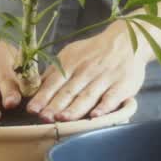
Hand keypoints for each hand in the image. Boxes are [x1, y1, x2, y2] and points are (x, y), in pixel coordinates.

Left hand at [27, 23, 148, 122]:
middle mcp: (87, 71)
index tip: (32, 109)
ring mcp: (105, 79)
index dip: (43, 96)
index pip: (54, 82)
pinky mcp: (122, 85)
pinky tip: (95, 116)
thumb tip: (34, 87)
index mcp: (71, 63)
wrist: (128, 40)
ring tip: (63, 119)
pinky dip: (104, 107)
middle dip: (55, 105)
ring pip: (87, 96)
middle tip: (44, 118)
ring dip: (75, 109)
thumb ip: (54, 72)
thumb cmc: (95, 51)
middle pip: (69, 91)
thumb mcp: (72, 54)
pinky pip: (112, 98)